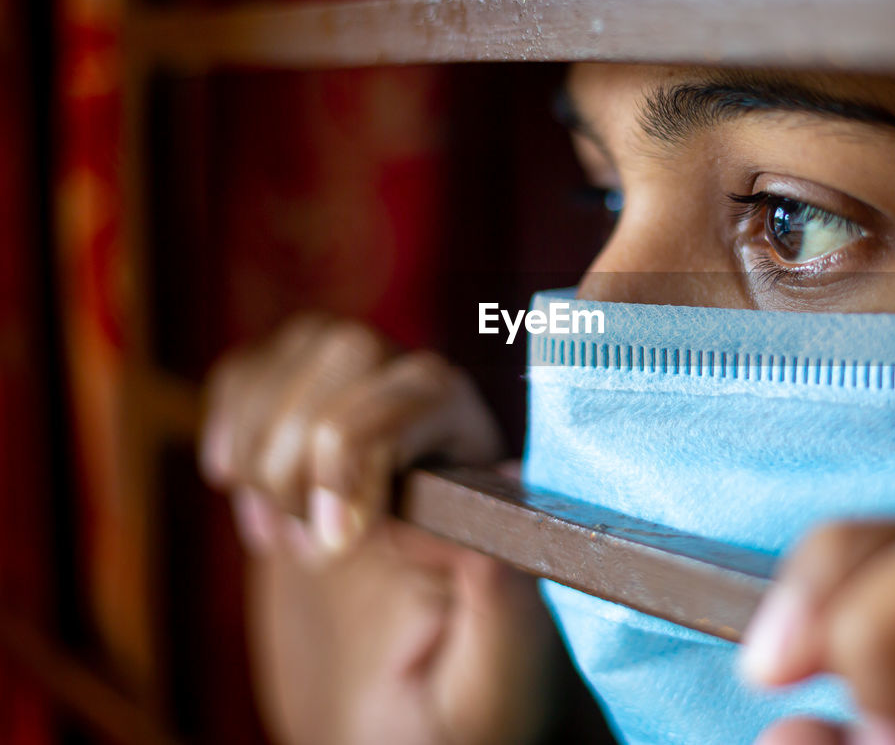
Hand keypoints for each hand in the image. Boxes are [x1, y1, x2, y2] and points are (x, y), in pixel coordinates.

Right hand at [200, 315, 554, 744]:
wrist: (387, 723)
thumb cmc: (449, 715)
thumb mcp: (486, 684)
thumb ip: (504, 600)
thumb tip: (503, 484)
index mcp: (488, 479)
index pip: (429, 388)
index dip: (361, 444)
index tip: (333, 544)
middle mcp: (436, 433)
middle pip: (357, 351)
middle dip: (303, 448)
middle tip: (309, 552)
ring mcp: (368, 425)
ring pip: (311, 345)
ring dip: (265, 432)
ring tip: (279, 532)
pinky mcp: (306, 436)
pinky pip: (261, 367)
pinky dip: (232, 413)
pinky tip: (240, 487)